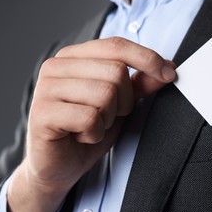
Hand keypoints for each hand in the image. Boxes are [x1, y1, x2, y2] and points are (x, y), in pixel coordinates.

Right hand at [7, 37, 175, 211]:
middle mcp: (56, 66)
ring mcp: (45, 88)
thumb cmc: (87, 129)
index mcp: (74, 56)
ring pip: (105, 94)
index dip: (147, 58)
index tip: (169, 74)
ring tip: (92, 126)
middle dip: (124, 102)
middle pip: (116, 72)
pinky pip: (90, 118)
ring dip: (107, 119)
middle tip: (107, 116)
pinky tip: (81, 136)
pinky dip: (94, 133)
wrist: (59, 165)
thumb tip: (169, 68)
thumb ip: (140, 84)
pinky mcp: (42, 113)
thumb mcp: (120, 104)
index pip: (117, 46)